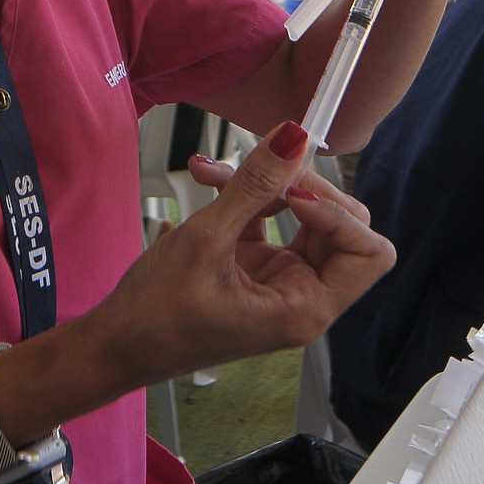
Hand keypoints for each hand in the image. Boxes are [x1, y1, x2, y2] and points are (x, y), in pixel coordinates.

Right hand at [90, 121, 393, 389]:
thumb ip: (255, 185)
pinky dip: (242, 194)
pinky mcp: (254, 265)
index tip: (294, 195)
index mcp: (306, 309)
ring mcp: (279, 278)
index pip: (369, 254)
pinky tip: (208, 179)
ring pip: (303, 214)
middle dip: (304, 188)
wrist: (114, 344)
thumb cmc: (156, 319)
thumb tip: (293, 139)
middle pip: (341, 226)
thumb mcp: (207, 240)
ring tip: (217, 172)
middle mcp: (301, 295)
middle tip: (265, 169)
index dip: (339, 215)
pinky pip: (267, 216)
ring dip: (267, 184)